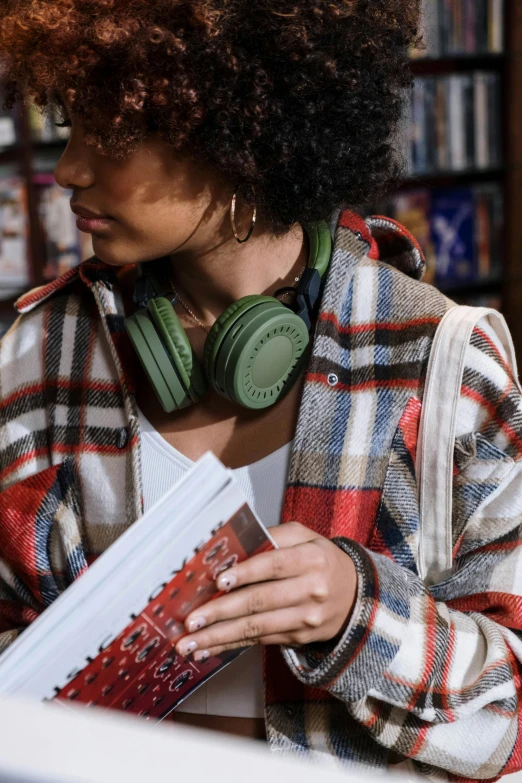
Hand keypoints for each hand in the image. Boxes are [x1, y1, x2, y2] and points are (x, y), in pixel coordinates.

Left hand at [175, 522, 357, 660]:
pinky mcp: (298, 637)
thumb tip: (234, 545)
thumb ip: (273, 536)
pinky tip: (208, 649)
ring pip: (256, 627)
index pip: (274, 565)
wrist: (356, 596)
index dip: (245, 573)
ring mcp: (306, 618)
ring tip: (190, 643)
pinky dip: (231, 646)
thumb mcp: (305, 537)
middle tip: (190, 621)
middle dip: (221, 613)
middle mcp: (311, 590)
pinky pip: (259, 641)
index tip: (218, 582)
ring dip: (219, 636)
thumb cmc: (321, 559)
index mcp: (311, 558)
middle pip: (260, 602)